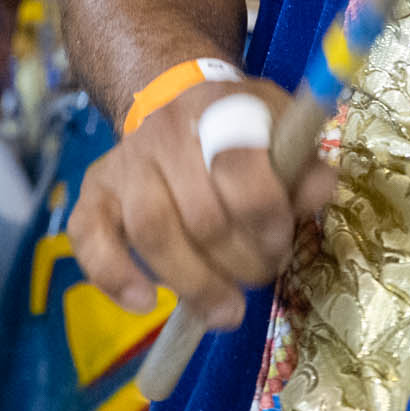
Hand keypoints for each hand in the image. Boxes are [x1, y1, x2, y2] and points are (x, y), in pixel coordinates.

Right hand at [66, 79, 335, 330]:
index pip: (241, 171)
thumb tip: (320, 190)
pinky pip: (89, 236)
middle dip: (239, 264)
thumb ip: (303, 164)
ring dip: (192, 283)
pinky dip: (113, 276)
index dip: (266, 220)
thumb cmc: (237, 127)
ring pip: (151, 231)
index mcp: (219, 111)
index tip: (280, 244)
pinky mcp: (95, 191)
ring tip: (223, 311)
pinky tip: (146, 302)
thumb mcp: (279, 129)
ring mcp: (125, 162)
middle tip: (258, 278)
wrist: (173, 99)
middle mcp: (166, 133)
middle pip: (201, 215)